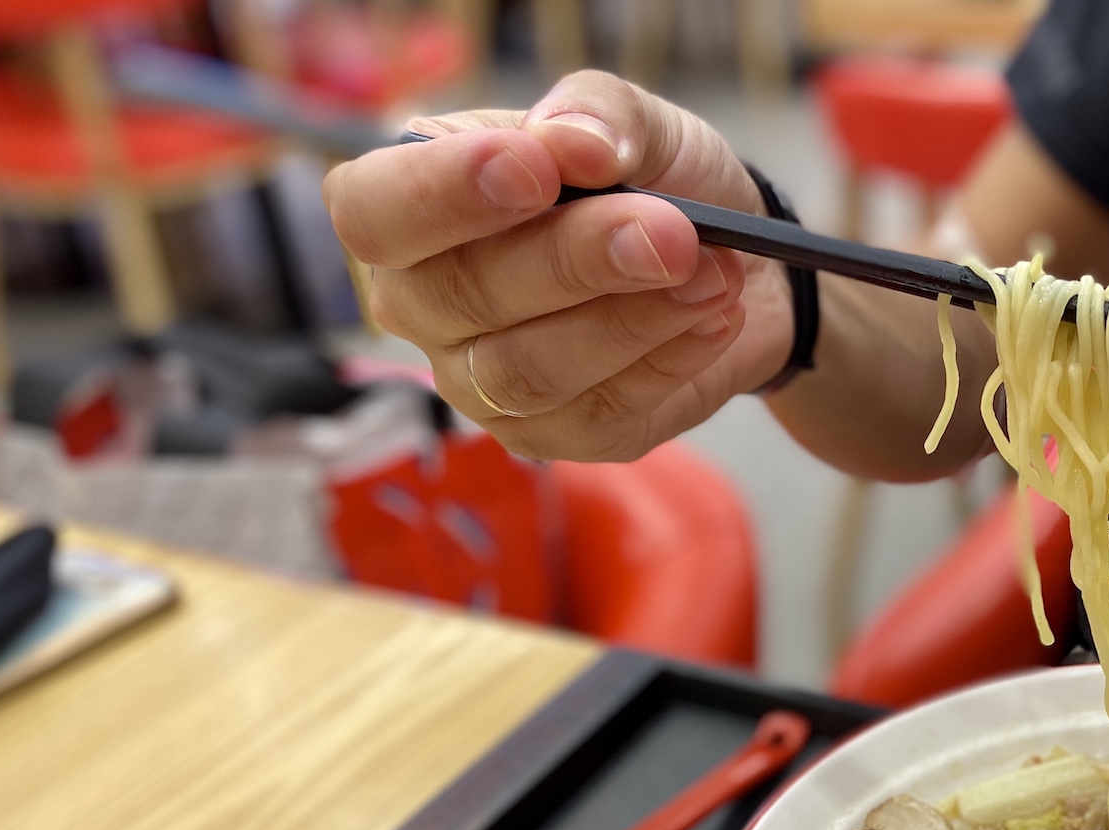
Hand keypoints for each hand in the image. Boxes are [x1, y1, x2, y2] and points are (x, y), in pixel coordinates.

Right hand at [323, 73, 794, 460]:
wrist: (736, 262)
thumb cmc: (654, 183)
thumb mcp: (639, 123)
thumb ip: (600, 113)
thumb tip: (572, 140)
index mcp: (412, 203)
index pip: (373, 211)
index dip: (442, 193)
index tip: (534, 167)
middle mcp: (426, 303)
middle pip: (460, 297)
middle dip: (573, 259)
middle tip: (672, 230)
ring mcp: (481, 384)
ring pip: (526, 371)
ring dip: (631, 319)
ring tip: (712, 272)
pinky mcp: (554, 437)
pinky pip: (595, 413)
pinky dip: (667, 360)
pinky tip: (714, 316)